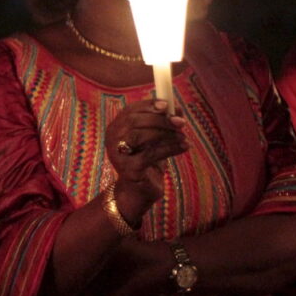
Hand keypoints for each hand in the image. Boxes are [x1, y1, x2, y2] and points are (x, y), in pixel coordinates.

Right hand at [105, 99, 186, 219]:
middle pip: (134, 121)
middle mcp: (112, 138)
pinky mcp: (129, 169)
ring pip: (141, 136)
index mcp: (116, 127)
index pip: (130, 110)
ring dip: (166, 134)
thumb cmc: (146, 160)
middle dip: (160, 120)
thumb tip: (175, 108)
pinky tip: (183, 147)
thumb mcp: (151, 139)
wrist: (138, 190)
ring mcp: (118, 154)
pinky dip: (170, 149)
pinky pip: (150, 154)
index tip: (168, 105)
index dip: (148, 105)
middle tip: (181, 123)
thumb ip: (158, 123)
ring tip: (183, 137)